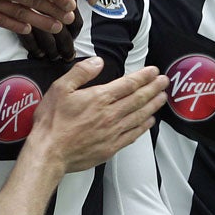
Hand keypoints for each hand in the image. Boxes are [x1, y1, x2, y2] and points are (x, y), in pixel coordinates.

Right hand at [30, 60, 168, 172]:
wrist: (49, 152)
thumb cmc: (52, 121)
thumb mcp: (60, 88)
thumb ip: (81, 72)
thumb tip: (98, 62)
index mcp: (99, 98)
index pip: (128, 84)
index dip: (143, 76)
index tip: (154, 71)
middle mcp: (110, 114)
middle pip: (138, 99)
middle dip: (153, 88)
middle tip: (165, 81)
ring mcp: (113, 132)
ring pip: (139, 116)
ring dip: (153, 105)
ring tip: (163, 98)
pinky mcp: (111, 147)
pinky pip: (133, 134)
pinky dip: (144, 126)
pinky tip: (149, 121)